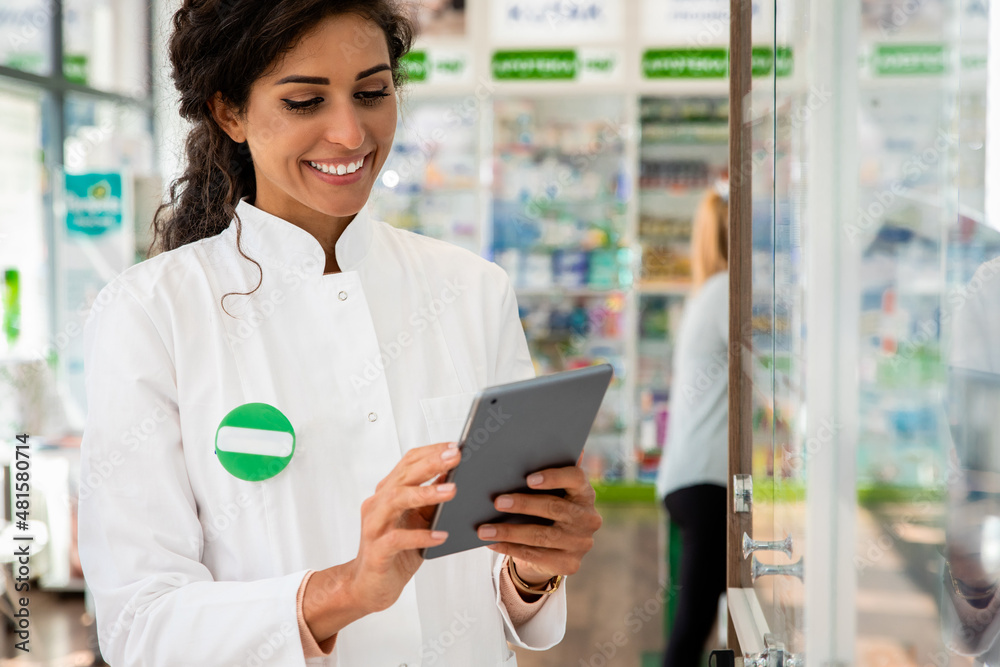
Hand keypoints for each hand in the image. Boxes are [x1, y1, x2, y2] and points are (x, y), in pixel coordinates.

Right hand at [349, 441, 460, 612]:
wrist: (368, 586)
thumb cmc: (396, 551)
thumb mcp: (419, 521)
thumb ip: (432, 500)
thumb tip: (454, 477)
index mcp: (388, 492)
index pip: (407, 462)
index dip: (431, 452)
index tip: (455, 446)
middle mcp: (378, 504)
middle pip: (403, 476)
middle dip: (431, 464)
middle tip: (456, 457)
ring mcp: (375, 526)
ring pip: (396, 500)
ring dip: (426, 493)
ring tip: (452, 491)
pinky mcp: (377, 551)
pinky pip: (398, 539)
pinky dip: (421, 536)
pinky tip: (441, 535)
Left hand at [478, 464, 601, 583]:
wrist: (556, 549)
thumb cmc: (548, 510)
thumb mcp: (552, 492)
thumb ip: (547, 472)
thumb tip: (535, 446)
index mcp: (585, 493)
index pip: (576, 478)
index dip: (554, 477)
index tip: (529, 478)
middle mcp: (588, 518)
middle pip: (555, 508)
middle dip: (523, 504)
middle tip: (497, 502)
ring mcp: (580, 543)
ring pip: (541, 536)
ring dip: (509, 531)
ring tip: (484, 529)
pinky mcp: (569, 564)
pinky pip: (535, 555)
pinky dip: (510, 548)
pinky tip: (492, 543)